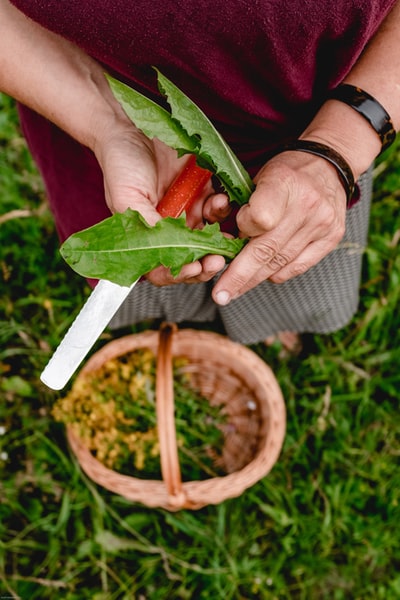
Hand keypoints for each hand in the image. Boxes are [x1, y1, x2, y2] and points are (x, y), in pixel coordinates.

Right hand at [94, 120, 229, 284]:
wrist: (132, 127)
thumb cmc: (121, 164)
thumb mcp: (127, 199)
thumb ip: (145, 226)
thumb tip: (165, 251)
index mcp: (147, 237)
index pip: (163, 268)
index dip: (178, 273)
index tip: (193, 269)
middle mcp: (169, 230)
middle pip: (190, 258)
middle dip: (205, 263)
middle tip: (216, 261)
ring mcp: (187, 212)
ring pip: (208, 237)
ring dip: (217, 238)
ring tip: (221, 232)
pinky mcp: (202, 193)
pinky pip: (217, 208)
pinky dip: (221, 208)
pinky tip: (219, 201)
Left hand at [212, 148, 346, 304]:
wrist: (329, 165)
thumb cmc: (284, 172)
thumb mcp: (258, 177)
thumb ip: (242, 208)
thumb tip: (225, 245)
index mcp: (283, 181)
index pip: (259, 218)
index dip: (243, 229)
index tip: (236, 229)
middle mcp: (306, 204)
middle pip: (266, 249)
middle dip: (239, 277)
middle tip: (220, 296)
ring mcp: (322, 224)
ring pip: (280, 263)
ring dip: (254, 280)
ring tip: (234, 290)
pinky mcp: (332, 238)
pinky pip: (297, 267)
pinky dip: (277, 273)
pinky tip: (263, 275)